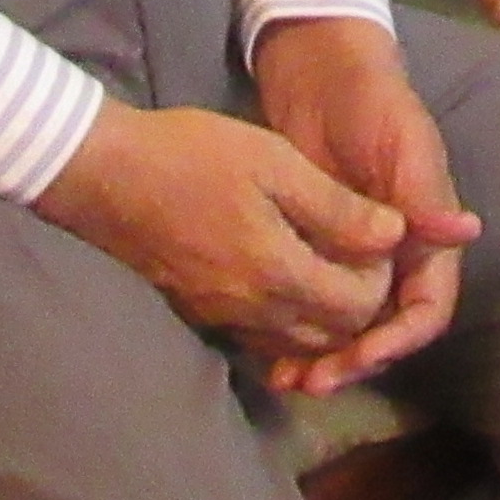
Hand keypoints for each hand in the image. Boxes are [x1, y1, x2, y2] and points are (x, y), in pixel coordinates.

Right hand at [34, 99, 408, 369]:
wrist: (105, 175)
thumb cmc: (191, 156)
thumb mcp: (273, 162)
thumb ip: (337, 207)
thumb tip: (394, 235)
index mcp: (278, 272)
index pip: (358, 306)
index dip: (380, 278)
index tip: (376, 237)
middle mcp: (255, 311)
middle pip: (332, 334)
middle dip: (358, 303)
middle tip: (358, 253)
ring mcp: (224, 318)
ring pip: (297, 343)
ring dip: (325, 318)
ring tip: (329, 267)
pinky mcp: (201, 314)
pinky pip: (261, 338)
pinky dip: (287, 325)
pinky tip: (287, 283)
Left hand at [249, 18, 480, 389]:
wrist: (318, 72)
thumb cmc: (372, 100)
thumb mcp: (401, 141)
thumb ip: (423, 191)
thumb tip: (462, 231)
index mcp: (427, 238)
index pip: (425, 309)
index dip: (398, 339)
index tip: (362, 359)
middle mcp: (396, 258)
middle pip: (384, 330)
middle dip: (354, 361)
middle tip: (312, 383)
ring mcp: (354, 257)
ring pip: (346, 325)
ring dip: (322, 356)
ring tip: (285, 381)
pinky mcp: (315, 251)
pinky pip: (311, 303)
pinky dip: (294, 330)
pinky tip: (266, 352)